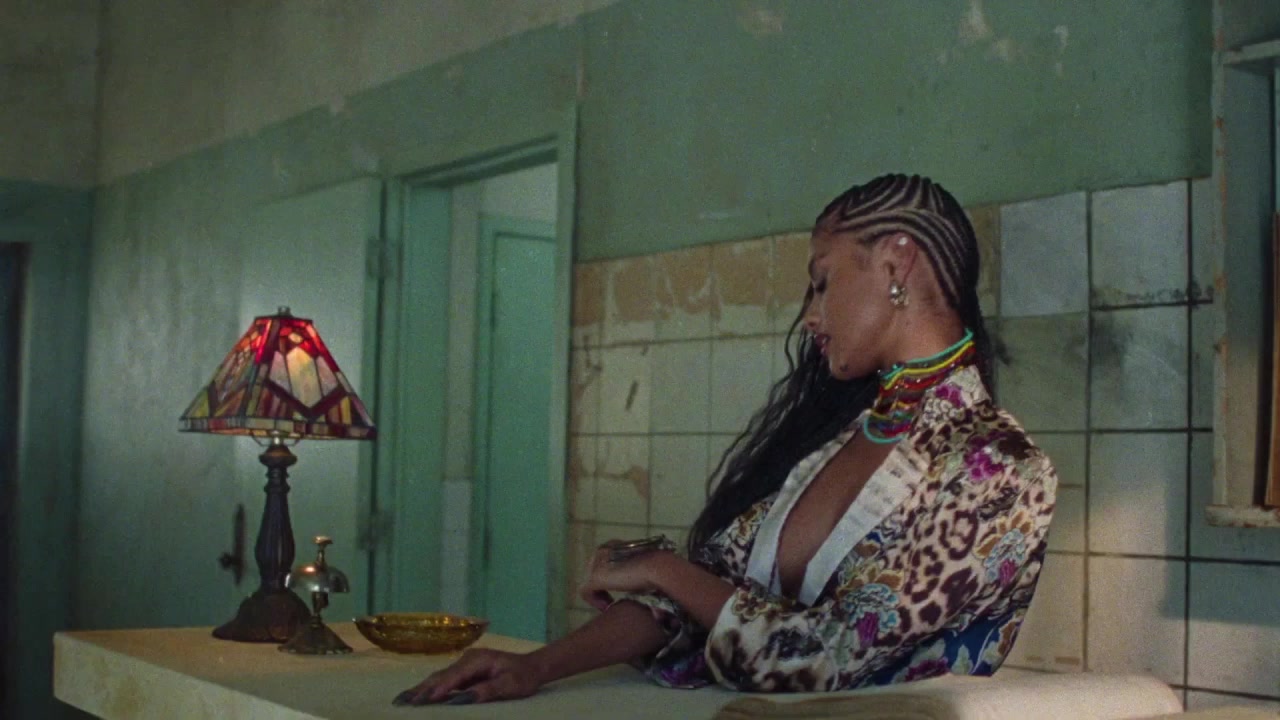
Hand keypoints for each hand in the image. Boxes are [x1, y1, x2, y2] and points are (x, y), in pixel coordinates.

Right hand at [393, 648, 544, 705]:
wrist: (532, 666)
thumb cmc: (523, 676)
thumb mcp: (510, 685)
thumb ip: (487, 691)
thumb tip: (462, 699)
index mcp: (478, 660)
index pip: (454, 676)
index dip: (439, 689)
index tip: (424, 700)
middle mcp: (468, 659)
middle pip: (441, 676)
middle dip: (421, 689)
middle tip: (400, 702)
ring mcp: (465, 664)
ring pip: (439, 678)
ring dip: (421, 689)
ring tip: (402, 700)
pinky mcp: (464, 672)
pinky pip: (444, 681)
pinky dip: (430, 689)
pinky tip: (418, 697)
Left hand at [578, 544, 669, 610]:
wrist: (657, 567)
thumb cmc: (656, 566)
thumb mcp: (642, 565)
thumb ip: (633, 569)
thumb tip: (635, 579)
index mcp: (612, 545)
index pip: (602, 562)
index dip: (608, 578)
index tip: (619, 589)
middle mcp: (601, 551)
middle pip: (591, 572)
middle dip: (600, 587)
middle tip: (612, 600)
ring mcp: (596, 564)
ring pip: (588, 582)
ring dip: (598, 595)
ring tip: (610, 605)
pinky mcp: (594, 578)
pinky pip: (586, 593)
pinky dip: (595, 602)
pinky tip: (607, 607)